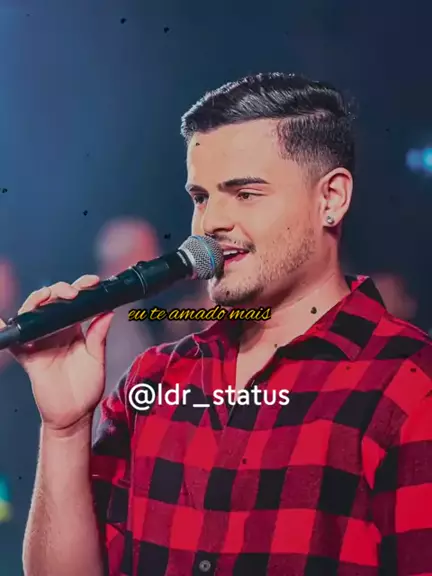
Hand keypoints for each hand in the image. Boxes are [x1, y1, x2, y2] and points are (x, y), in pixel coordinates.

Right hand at [0, 275, 113, 431]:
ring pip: (33, 312)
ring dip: (37, 301)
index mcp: (75, 327)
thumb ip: (99, 336)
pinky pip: (14, 340)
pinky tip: (3, 322)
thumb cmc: (86, 387)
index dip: (82, 287)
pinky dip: (5, 328)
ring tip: (47, 298)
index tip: (92, 282)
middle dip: (60, 290)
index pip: (76, 301)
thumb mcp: (97, 359)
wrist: (73, 414)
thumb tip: (108, 312)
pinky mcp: (27, 354)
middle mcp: (56, 330)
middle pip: (52, 300)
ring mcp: (40, 340)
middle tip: (72, 293)